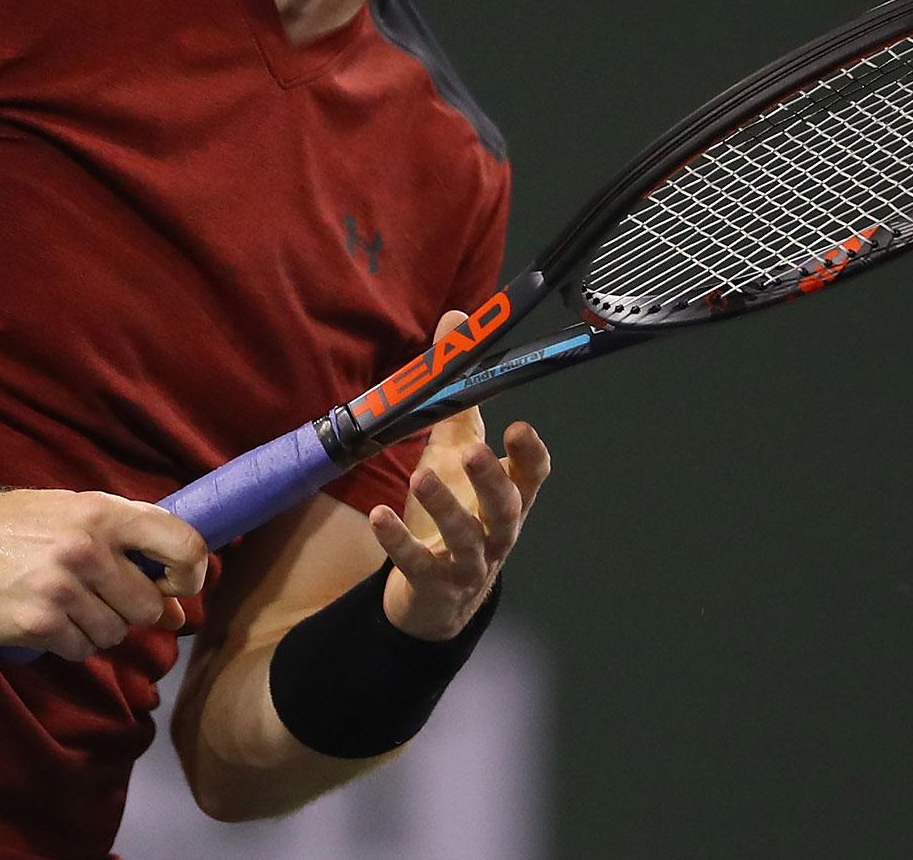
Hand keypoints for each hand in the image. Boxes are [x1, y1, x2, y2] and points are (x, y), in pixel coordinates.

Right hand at [0, 488, 208, 660]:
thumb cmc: (19, 527)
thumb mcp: (76, 513)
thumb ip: (130, 548)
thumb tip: (178, 610)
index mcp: (106, 513)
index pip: (184, 544)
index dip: (192, 574)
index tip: (179, 587)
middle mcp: (89, 549)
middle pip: (150, 605)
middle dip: (132, 610)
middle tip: (101, 598)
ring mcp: (64, 589)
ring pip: (116, 633)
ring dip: (97, 628)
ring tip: (66, 604)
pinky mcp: (39, 624)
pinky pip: (81, 649)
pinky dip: (70, 642)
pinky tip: (46, 620)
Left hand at [371, 310, 551, 641]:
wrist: (439, 592)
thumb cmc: (457, 510)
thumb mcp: (456, 452)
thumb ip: (459, 396)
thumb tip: (457, 320)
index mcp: (509, 497)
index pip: (533, 476)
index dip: (531, 454)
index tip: (521, 428)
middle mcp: (497, 530)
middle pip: (505, 507)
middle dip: (491, 479)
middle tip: (473, 451)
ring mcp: (468, 561)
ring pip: (466, 537)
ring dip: (447, 507)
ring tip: (423, 477)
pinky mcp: (434, 582)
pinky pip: (418, 563)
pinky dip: (399, 543)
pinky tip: (379, 519)